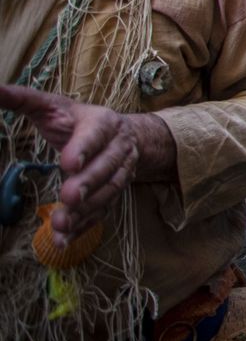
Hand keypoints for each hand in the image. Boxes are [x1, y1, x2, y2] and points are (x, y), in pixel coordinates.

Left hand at [0, 85, 137, 248]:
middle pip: (106, 166)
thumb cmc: (79, 120)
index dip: (84, 149)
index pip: (95, 134)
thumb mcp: (53, 106)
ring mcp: (120, 172)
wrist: (125, 135)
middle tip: (68, 197)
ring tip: (61, 225)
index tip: (67, 163)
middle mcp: (117, 147)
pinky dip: (85, 227)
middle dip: (88, 183)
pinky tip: (64, 240)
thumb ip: (24, 100)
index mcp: (102, 122)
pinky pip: (104, 212)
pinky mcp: (115, 193)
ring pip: (108, 192)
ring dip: (87, 210)